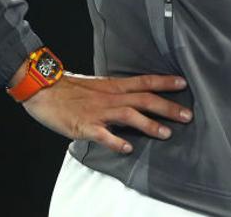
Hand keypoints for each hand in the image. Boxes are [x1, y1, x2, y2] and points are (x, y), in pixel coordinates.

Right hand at [20, 72, 192, 154]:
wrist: (43, 89)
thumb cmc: (70, 88)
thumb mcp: (98, 85)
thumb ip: (117, 91)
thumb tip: (136, 96)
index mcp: (114, 86)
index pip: (145, 81)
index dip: (165, 82)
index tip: (184, 83)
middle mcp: (110, 97)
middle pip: (144, 99)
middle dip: (167, 107)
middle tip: (187, 115)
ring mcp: (98, 111)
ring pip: (129, 115)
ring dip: (148, 124)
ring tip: (166, 133)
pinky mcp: (84, 125)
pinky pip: (102, 134)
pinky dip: (115, 141)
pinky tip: (127, 148)